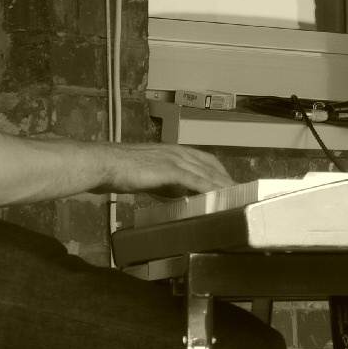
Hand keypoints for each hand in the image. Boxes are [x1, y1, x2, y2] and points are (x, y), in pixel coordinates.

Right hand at [103, 143, 236, 197]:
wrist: (107, 164)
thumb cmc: (123, 171)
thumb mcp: (152, 177)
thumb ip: (168, 184)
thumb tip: (181, 195)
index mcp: (174, 152)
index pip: (205, 160)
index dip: (219, 172)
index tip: (230, 183)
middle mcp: (178, 153)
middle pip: (210, 166)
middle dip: (226, 179)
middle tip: (240, 192)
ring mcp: (175, 159)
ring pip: (206, 173)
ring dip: (223, 184)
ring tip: (236, 196)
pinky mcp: (169, 170)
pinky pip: (194, 180)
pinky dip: (208, 188)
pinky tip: (218, 196)